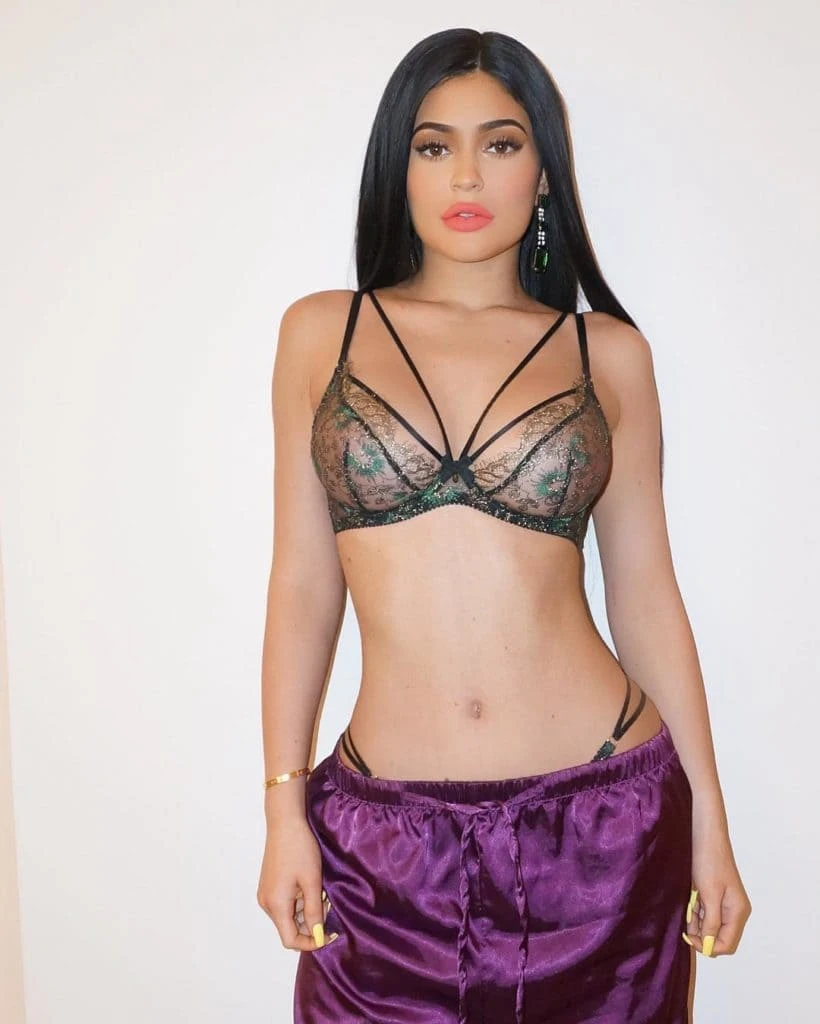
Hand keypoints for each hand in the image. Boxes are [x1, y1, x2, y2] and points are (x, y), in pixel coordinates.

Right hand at [256, 817, 336, 951]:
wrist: (285, 823)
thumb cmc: (300, 849)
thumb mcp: (312, 881)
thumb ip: (314, 911)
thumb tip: (317, 936)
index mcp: (276, 905)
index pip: (290, 940)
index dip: (310, 942)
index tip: (329, 934)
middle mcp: (267, 903)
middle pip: (289, 928)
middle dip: (311, 923)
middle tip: (327, 904)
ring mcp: (266, 894)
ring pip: (288, 916)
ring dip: (306, 911)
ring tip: (320, 891)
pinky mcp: (269, 885)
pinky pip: (285, 904)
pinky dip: (299, 901)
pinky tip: (310, 885)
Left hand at [682, 825, 750, 956]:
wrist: (704, 836)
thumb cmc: (709, 862)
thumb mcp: (709, 895)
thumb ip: (710, 922)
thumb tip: (708, 946)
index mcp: (738, 912)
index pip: (727, 944)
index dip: (708, 946)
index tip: (690, 937)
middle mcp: (734, 911)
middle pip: (718, 937)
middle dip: (701, 933)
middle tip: (686, 922)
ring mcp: (724, 903)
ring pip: (709, 925)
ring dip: (696, 920)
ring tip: (689, 903)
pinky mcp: (713, 896)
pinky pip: (704, 913)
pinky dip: (694, 910)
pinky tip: (689, 898)